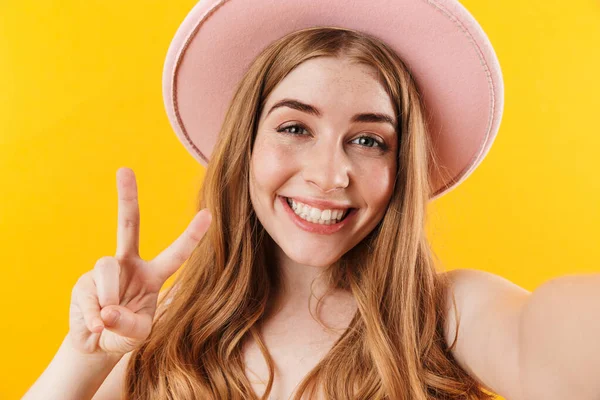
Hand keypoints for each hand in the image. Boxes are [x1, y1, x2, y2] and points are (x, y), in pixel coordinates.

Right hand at [68, 167, 210, 355]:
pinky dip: (92, 314)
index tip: (209, 214)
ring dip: (109, 296)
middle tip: (125, 169)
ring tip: (106, 320)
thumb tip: (106, 311)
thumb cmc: (124, 333)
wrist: (95, 343)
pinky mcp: (83, 282)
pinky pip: (88, 292)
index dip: (192, 236)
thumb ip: (128, 325)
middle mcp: (129, 265)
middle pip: (128, 225)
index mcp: (153, 274)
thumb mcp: (136, 335)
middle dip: (127, 198)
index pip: (176, 254)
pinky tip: (95, 326)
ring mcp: (105, 271)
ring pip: (106, 266)